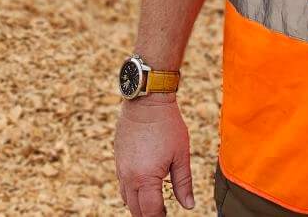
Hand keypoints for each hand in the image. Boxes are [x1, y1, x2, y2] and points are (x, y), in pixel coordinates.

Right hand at [115, 95, 195, 214]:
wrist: (146, 101)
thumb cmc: (167, 125)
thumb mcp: (181, 155)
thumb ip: (184, 183)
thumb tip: (189, 205)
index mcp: (146, 178)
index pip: (151, 211)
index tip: (168, 216)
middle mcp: (129, 177)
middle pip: (136, 209)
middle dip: (148, 215)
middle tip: (162, 214)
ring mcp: (121, 168)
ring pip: (127, 199)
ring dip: (139, 205)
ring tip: (153, 204)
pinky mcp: (118, 160)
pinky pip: (122, 185)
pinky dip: (132, 192)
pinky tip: (143, 188)